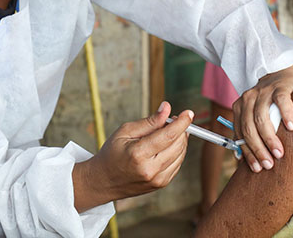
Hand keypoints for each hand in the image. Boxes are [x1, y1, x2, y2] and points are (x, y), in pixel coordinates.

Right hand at [74, 102, 191, 208]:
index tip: (188, 113)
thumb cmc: (112, 153)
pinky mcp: (161, 184)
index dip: (182, 123)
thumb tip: (166, 108)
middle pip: (178, 145)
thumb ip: (149, 121)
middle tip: (172, 119)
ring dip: (180, 140)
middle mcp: (150, 169)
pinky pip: (177, 163)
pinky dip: (176, 151)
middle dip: (181, 129)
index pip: (168, 136)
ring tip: (166, 132)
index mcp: (138, 154)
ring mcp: (157, 180)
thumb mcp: (125, 131)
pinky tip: (165, 146)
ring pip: (180, 154)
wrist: (103, 181)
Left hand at [231, 66, 292, 172]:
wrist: (280, 72)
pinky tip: (291, 127)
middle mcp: (248, 98)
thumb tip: (241, 158)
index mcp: (240, 107)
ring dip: (270, 138)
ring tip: (279, 153)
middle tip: (269, 164)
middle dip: (258, 148)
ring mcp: (264, 91)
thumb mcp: (255, 114)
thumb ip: (249, 131)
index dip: (248, 152)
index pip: (240, 133)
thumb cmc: (269, 100)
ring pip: (262, 117)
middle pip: (249, 127)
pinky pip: (281, 101)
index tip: (256, 168)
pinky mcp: (280, 86)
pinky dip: (286, 114)